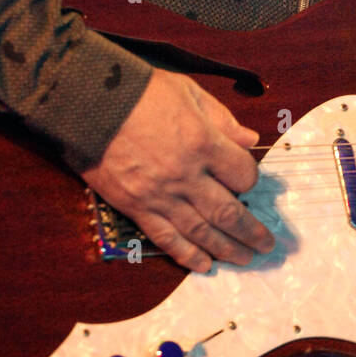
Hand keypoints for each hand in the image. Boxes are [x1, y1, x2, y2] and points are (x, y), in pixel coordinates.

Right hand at [81, 66, 274, 273]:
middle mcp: (187, 176)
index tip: (248, 180)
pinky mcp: (136, 207)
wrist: (89, 103)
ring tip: (245, 260)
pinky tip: (204, 265)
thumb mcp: (189, 92)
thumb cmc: (141, 91)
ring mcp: (160, 196)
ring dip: (227, 249)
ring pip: (201, 232)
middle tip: (267, 245)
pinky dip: (187, 255)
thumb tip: (251, 139)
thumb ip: (222, 119)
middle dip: (251, 232)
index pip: (243, 174)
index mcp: (203, 142)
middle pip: (229, 212)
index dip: (251, 179)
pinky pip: (166, 238)